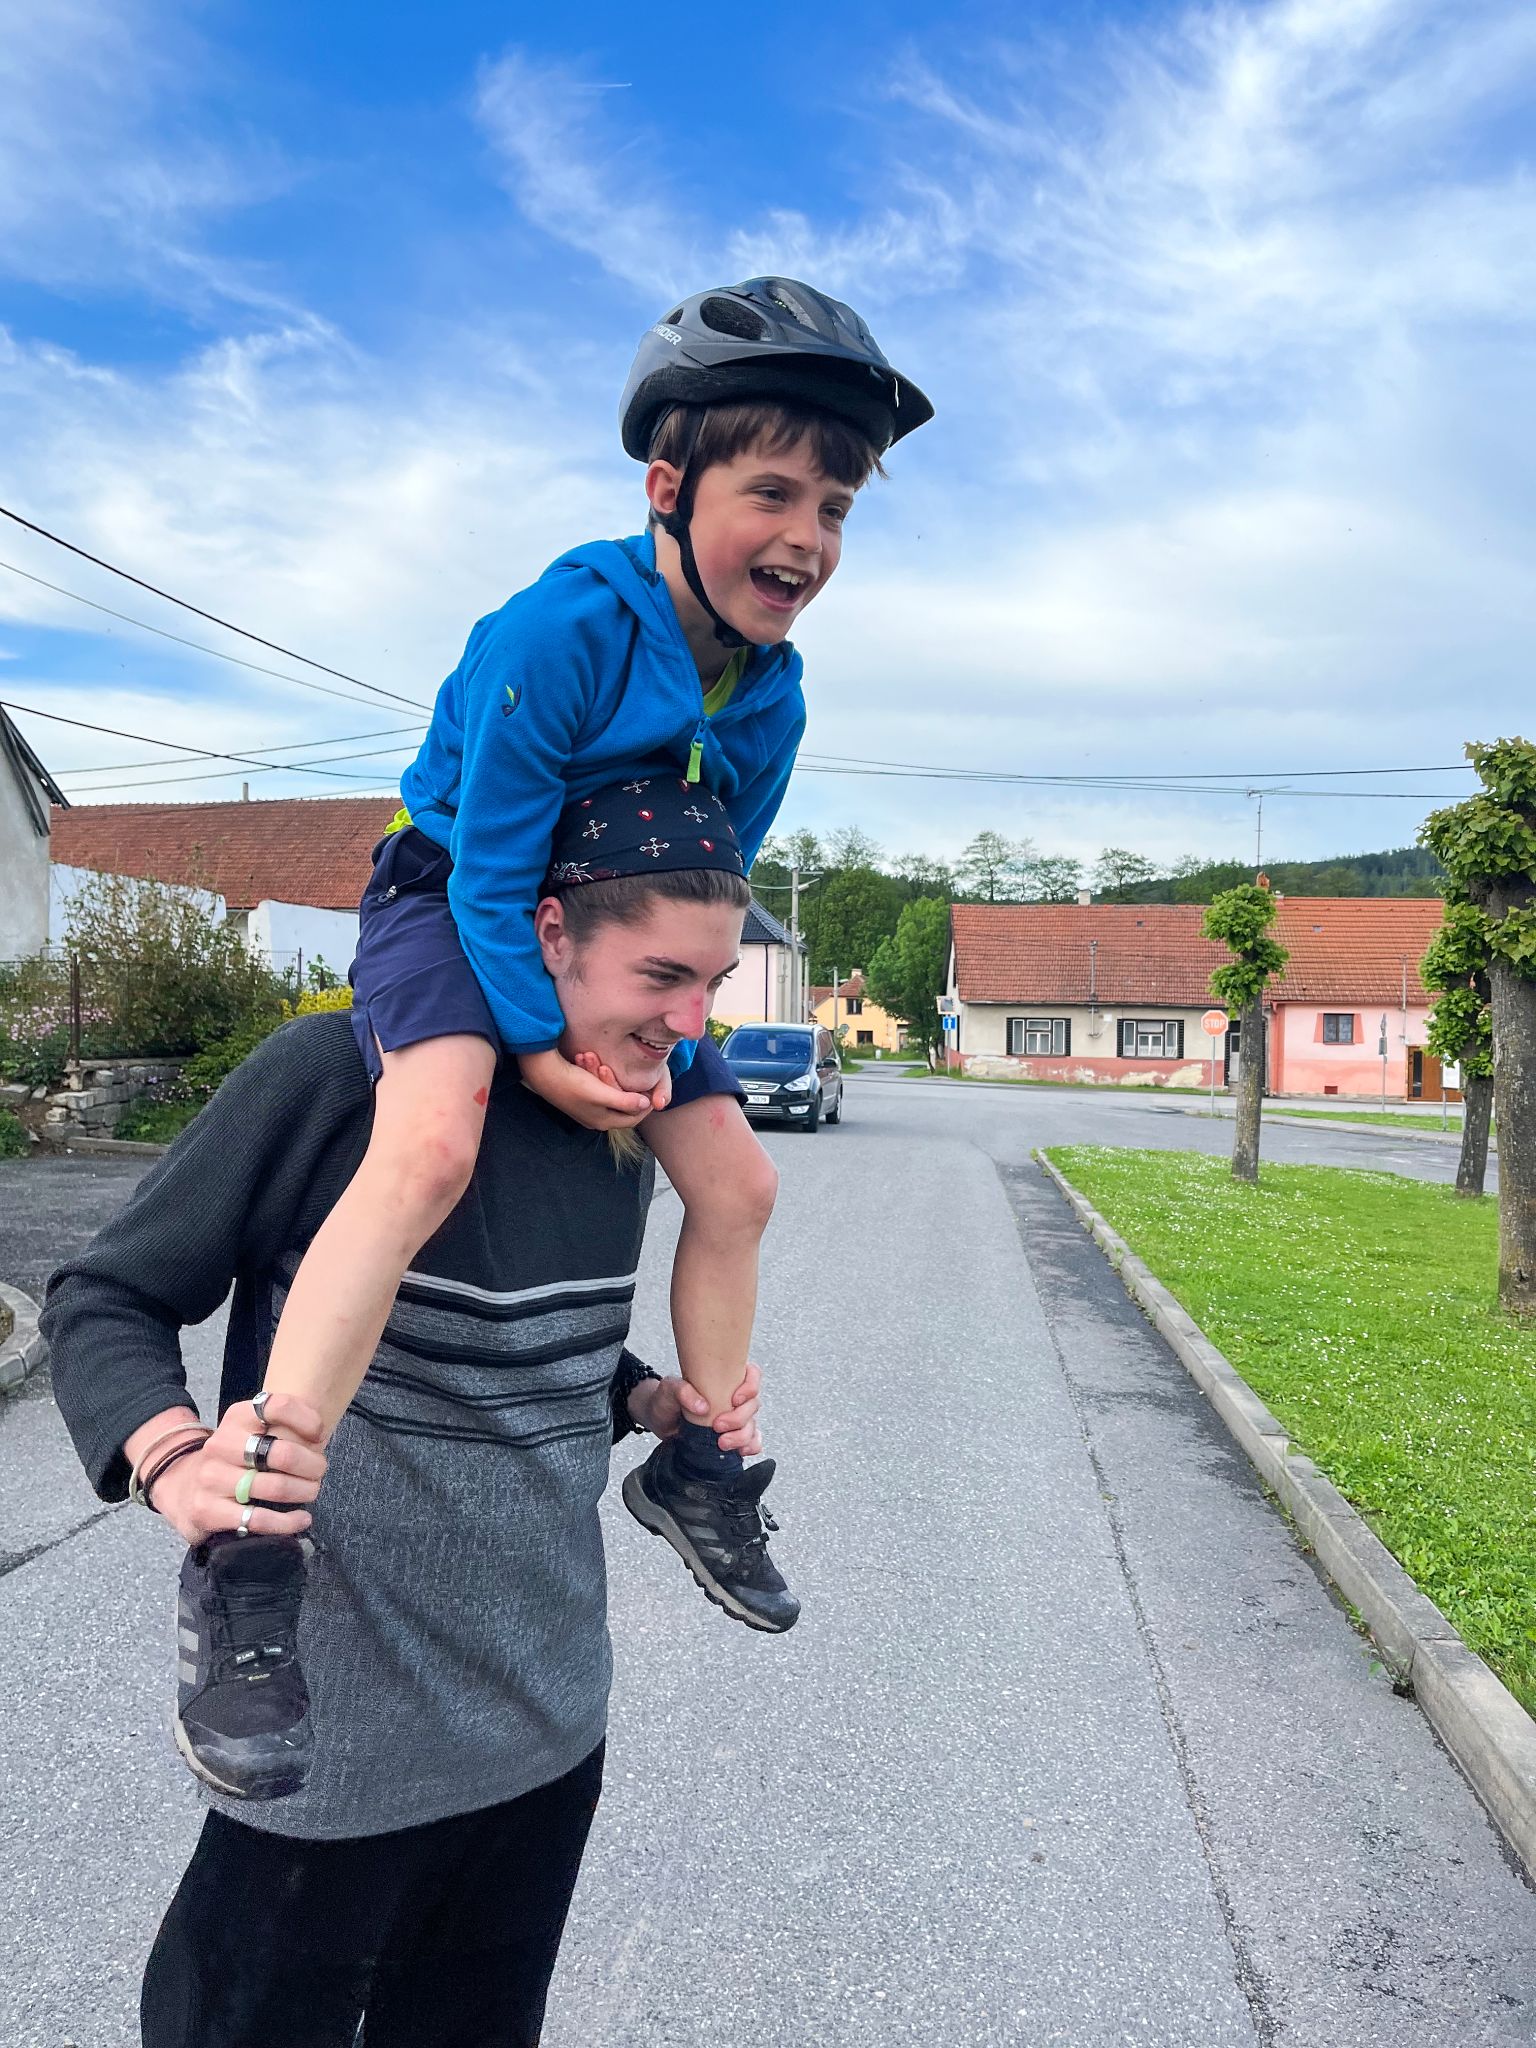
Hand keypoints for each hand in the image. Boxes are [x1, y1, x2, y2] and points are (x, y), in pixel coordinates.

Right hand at [148, 1394, 327, 1545]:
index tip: (319, 1436)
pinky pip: (257, 1518)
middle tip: (319, 1472)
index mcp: (236, 1418)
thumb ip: (283, 1425)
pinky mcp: (206, 1510)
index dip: (308, 1420)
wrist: (181, 1487)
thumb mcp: (250, 1431)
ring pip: (274, 1487)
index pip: (279, 1406)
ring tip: (311, 1492)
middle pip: (283, 1453)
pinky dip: (286, 1522)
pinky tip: (299, 1519)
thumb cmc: (232, 1460)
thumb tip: (317, 1437)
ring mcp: (211, 1478)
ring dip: (303, 1492)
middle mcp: (221, 1444)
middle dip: (312, 1466)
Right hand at [517, 1048, 657, 1130]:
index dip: (646, 1107)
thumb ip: (625, 1101)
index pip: (633, 1118)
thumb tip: (646, 1105)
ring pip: (610, 1098)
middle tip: (641, 1082)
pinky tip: (601, 1068)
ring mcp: (586, 1110)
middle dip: (630, 1092)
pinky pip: (599, 1091)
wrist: (543, 1074)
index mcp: (603, 1121)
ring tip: (619, 1071)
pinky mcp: (580, 1099)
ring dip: (614, 1083)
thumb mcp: (602, 1093)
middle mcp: (595, 1119)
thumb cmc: (573, 1084)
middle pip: (622, 1109)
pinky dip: (602, 1081)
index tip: (654, 1093)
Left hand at [635, 1361, 762, 1455]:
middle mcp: (733, 1398)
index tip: (734, 1400)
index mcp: (724, 1379)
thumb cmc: (666, 1400)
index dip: (750, 1387)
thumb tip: (703, 1406)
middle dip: (739, 1419)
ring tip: (722, 1443)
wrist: (659, 1421)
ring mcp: (734, 1418)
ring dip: (742, 1437)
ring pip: (752, 1426)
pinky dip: (751, 1446)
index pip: (752, 1375)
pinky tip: (740, 1451)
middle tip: (717, 1426)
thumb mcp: (669, 1389)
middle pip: (753, 1405)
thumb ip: (682, 1390)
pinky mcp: (732, 1436)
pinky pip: (752, 1441)